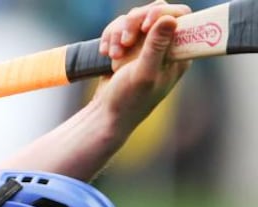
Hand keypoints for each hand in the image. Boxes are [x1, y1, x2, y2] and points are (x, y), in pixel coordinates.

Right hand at [93, 1, 191, 131]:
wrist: (106, 113)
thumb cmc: (129, 100)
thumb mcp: (143, 74)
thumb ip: (156, 47)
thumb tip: (170, 19)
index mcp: (178, 52)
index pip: (180, 16)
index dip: (162, 13)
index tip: (145, 25)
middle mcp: (164, 45)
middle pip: (153, 12)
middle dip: (134, 23)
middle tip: (125, 42)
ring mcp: (144, 44)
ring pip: (133, 18)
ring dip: (118, 33)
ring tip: (113, 55)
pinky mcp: (127, 46)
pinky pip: (118, 28)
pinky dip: (109, 37)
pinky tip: (106, 53)